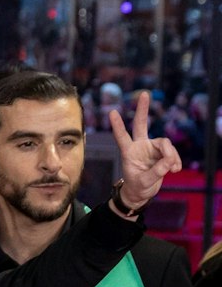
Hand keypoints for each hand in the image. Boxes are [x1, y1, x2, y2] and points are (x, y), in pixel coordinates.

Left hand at [108, 90, 181, 213]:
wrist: (143, 192)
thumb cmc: (138, 187)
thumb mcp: (144, 182)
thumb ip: (156, 172)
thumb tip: (169, 160)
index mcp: (128, 152)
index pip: (121, 137)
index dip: (118, 125)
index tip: (111, 112)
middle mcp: (139, 146)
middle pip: (141, 124)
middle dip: (142, 109)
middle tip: (144, 94)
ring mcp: (151, 147)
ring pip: (165, 144)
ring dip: (171, 156)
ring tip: (173, 169)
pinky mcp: (162, 152)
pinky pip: (172, 152)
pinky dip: (175, 160)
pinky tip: (175, 169)